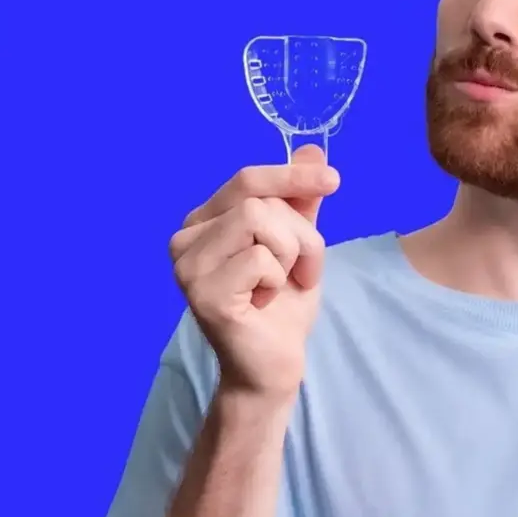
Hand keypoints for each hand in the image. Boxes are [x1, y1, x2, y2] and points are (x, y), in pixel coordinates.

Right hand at [166, 144, 337, 399]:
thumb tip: (313, 149)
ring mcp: (187, 267)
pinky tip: (265, 302)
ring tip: (285, 284)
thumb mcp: (298, 244)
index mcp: (203, 222)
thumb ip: (299, 201)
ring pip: (258, 221)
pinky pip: (259, 259)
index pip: (246, 180)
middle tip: (302, 271)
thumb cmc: (280, 308)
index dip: (290, 175)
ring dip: (292, 255)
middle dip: (299, 234)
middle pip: (258, 201)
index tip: (332, 179)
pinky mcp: (202, 293)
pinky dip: (278, 279)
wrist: (272, 367)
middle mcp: (185, 240)